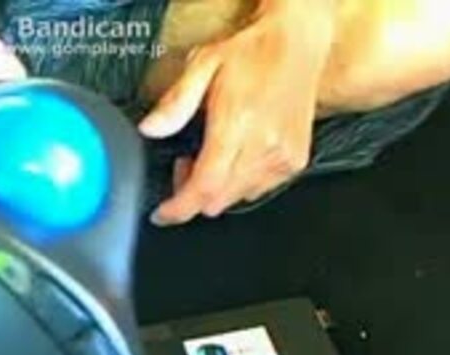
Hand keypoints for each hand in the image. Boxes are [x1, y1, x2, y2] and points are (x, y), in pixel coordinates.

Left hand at [139, 2, 335, 225]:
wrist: (299, 44)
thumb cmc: (254, 53)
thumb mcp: (203, 64)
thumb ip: (175, 102)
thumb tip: (150, 129)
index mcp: (238, 123)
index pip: (206, 185)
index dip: (180, 208)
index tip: (162, 214)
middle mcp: (265, 145)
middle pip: (218, 200)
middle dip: (192, 194)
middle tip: (185, 163)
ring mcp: (283, 158)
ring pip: (235, 199)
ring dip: (216, 189)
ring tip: (212, 155)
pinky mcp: (294, 163)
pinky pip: (256, 191)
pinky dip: (238, 183)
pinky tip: (234, 156)